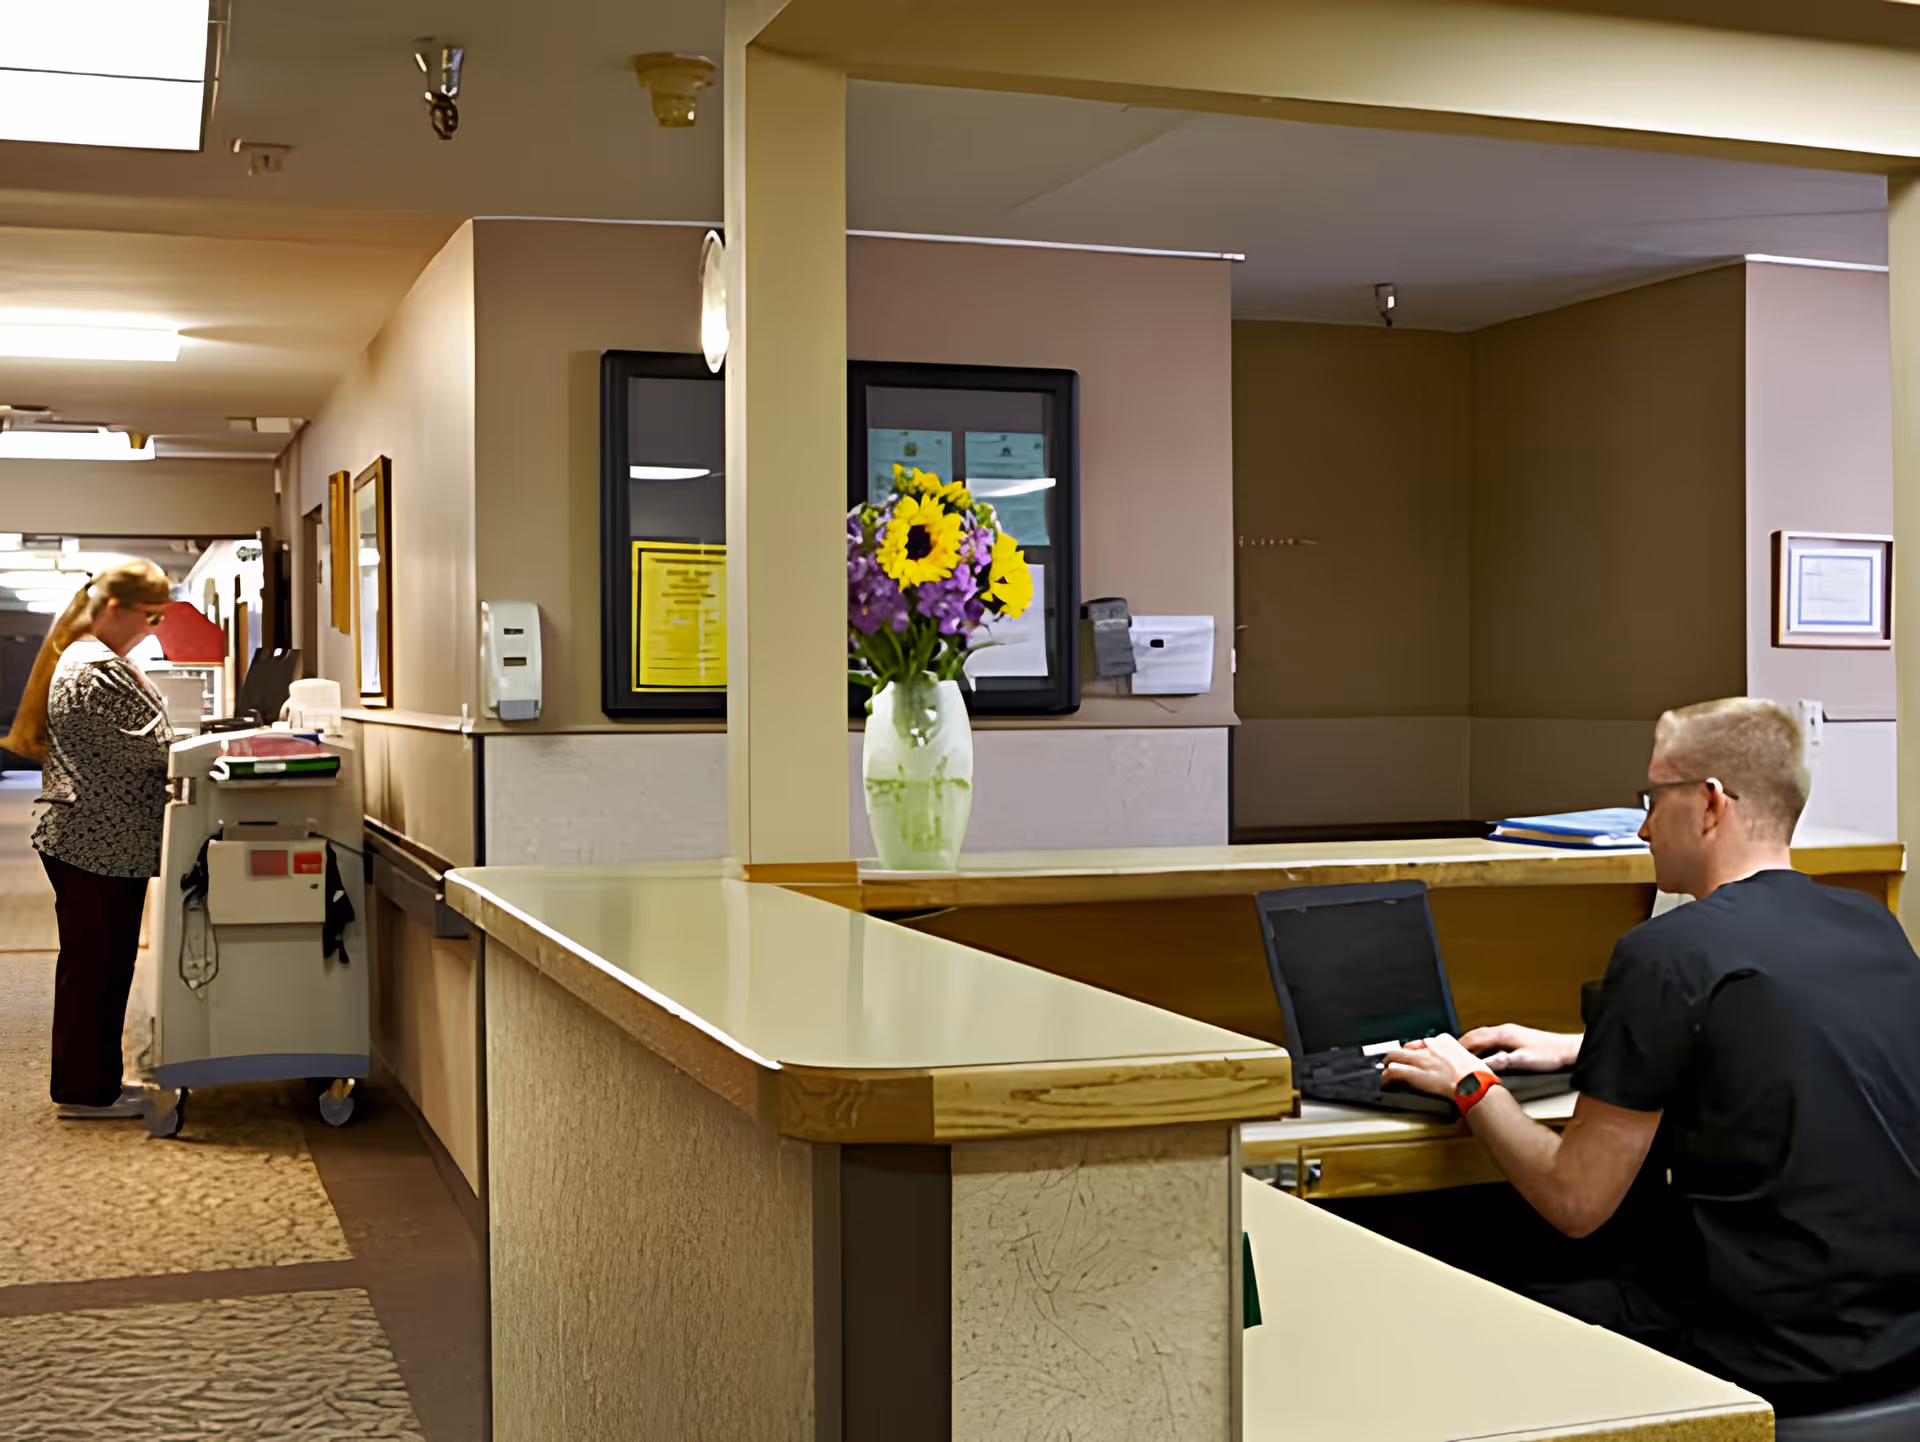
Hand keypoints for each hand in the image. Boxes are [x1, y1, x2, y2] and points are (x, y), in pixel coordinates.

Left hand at [1380, 1034, 1484, 1098]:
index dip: (1417, 1051)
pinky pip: (1394, 1071)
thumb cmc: (1478, 1075)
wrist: (1475, 1084)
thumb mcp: (1471, 1058)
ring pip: (1395, 1056)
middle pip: (1406, 1047)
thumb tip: (1461, 1065)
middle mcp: (1430, 1047)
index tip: (1416, 1056)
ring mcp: (1420, 1059)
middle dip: (1398, 1055)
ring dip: (1389, 1063)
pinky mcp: (1414, 1073)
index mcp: (1444, 1041)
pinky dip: (1388, 1076)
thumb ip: (1460, 1058)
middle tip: (1395, 1061)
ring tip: (1386, 1069)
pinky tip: (1386, 1081)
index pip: (1423, 1042)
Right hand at [1459, 1024, 1581, 1073]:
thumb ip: (1503, 1061)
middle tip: (1450, 1053)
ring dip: (1472, 1044)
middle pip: (1476, 1034)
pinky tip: (1483, 1053)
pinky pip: (1491, 1039)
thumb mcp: (1524, 1060)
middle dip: (1462, 1043)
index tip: (1448, 1053)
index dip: (1460, 1046)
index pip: (1474, 1038)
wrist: (1568, 1050)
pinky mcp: (1515, 1037)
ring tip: (1462, 1054)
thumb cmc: (1550, 1054)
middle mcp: (1504, 1030)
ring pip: (1483, 1036)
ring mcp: (1510, 1032)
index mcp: (1503, 1033)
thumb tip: (1484, 1065)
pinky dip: (1481, 1045)